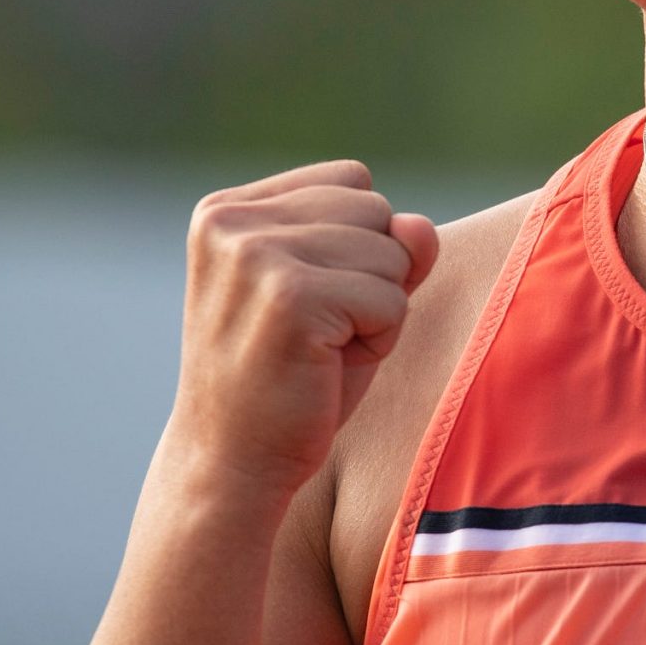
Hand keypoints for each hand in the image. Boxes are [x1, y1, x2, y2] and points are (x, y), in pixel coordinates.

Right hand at [166, 160, 441, 500]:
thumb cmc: (291, 378)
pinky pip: (391, 298)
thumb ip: (386, 244)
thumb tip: (418, 226)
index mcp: (227, 208)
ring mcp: (255, 255)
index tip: (309, 300)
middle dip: (372, 273)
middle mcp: (230, 220)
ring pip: (391, 250)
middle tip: (316, 333)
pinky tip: (327, 368)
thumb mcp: (340, 292)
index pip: (352, 179)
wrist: (233, 464)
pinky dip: (380, 338)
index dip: (358, 242)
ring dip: (378, 309)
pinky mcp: (289, 297)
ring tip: (320, 350)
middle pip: (375, 208)